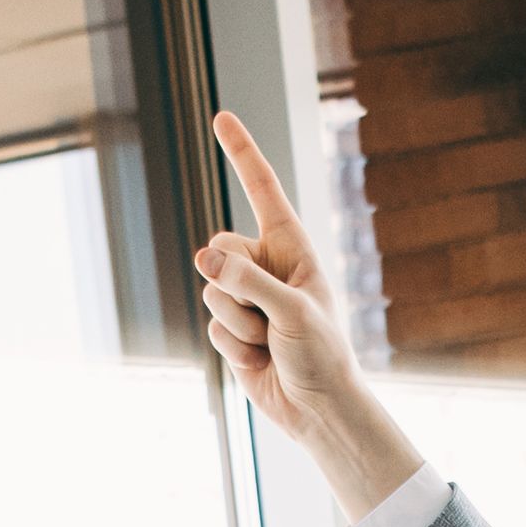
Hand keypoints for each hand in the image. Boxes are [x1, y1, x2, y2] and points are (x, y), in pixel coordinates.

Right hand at [190, 111, 412, 512]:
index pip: (262, 191)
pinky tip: (260, 360)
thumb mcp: (292, 312)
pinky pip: (211, 326)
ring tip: (271, 343)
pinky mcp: (231, 328)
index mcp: (293, 249)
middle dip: (237, 288)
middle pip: (220, 251)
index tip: (221, 117)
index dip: (242, 153)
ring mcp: (246, 297)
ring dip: (239, 324)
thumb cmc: (322, 355)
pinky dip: (233, 347)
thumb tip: (203, 256)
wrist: (319, 409)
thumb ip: (248, 281)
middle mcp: (267, 266)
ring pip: (211, 292)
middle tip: (271, 321)